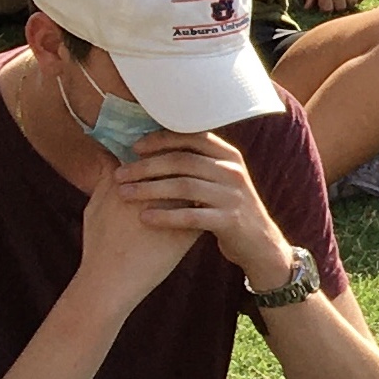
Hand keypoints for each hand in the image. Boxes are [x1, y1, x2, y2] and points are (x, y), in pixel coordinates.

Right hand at [72, 142, 206, 311]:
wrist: (112, 281)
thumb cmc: (99, 244)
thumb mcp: (96, 206)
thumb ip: (104, 177)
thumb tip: (108, 155)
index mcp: (136, 183)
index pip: (159, 157)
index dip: (163, 152)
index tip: (166, 152)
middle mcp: (160, 195)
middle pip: (182, 169)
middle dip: (185, 163)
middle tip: (189, 161)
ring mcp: (178, 213)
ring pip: (197, 189)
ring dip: (199, 183)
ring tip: (199, 183)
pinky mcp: (190, 232)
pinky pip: (202, 212)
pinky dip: (202, 207)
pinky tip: (204, 207)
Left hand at [110, 129, 286, 281]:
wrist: (259, 242)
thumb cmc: (227, 207)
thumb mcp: (219, 179)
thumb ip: (195, 163)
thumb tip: (150, 147)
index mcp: (229, 155)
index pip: (191, 136)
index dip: (160, 140)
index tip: (134, 148)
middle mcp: (232, 171)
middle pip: (182, 161)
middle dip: (146, 166)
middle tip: (119, 174)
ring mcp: (233, 196)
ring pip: (183, 186)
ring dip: (149, 189)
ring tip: (124, 194)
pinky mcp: (230, 221)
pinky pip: (191, 216)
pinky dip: (165, 216)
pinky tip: (144, 218)